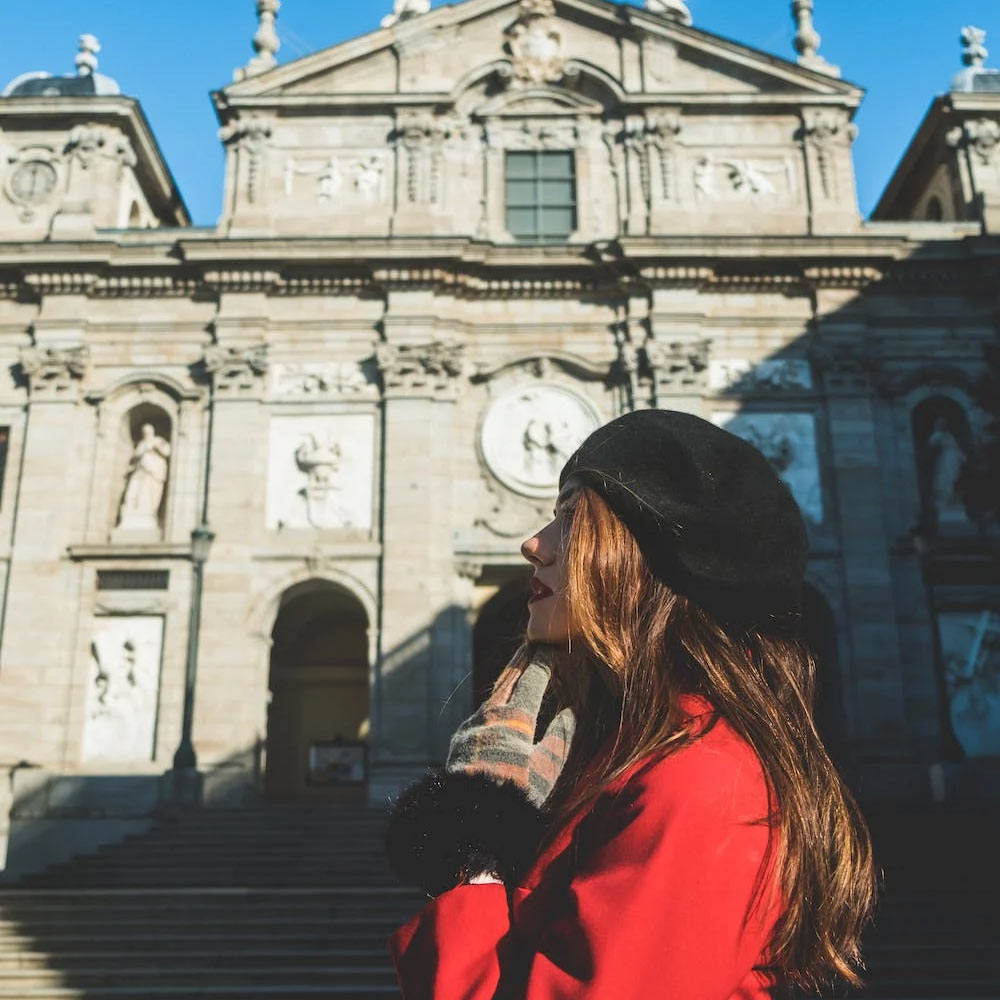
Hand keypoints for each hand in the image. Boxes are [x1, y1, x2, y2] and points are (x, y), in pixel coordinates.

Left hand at [446, 660, 575, 808]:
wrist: (467, 823)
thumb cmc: (515, 799)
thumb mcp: (546, 772)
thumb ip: (560, 738)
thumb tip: (571, 712)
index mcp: (513, 720)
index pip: (531, 681)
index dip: (543, 663)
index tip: (553, 649)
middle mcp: (488, 717)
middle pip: (506, 681)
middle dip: (520, 663)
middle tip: (530, 646)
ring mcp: (470, 728)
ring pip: (491, 698)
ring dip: (505, 683)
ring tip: (516, 673)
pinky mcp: (459, 743)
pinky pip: (480, 715)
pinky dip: (494, 705)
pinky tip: (498, 710)